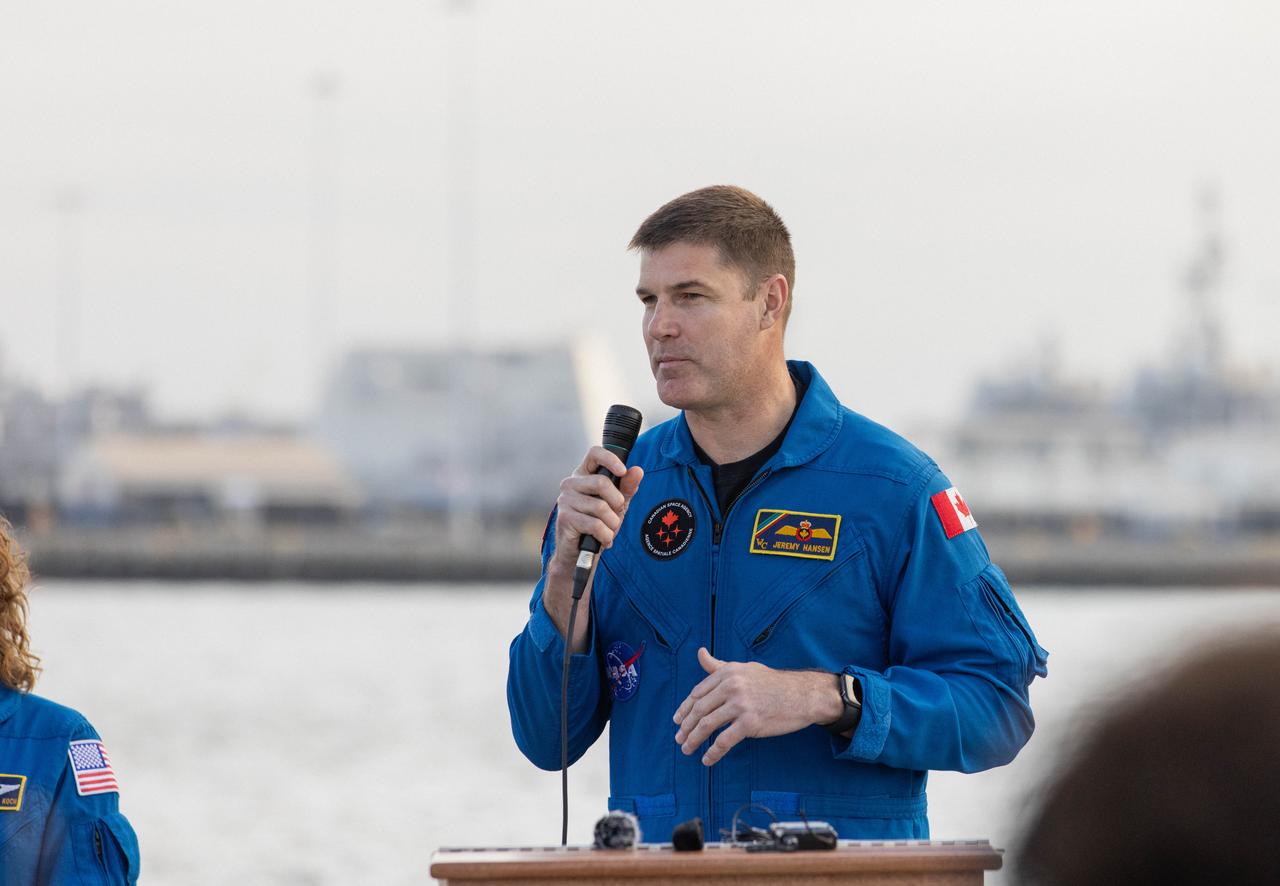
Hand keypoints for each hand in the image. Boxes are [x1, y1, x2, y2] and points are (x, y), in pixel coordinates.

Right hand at [550, 446, 643, 573]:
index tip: (622, 471)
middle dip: (617, 502)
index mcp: (583, 475)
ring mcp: (565, 500)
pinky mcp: (565, 518)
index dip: (610, 459)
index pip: (594, 453)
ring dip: (612, 524)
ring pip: (601, 507)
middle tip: (616, 514)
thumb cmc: (597, 525)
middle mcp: (571, 484)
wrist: (580, 553)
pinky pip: (595, 524)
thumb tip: (638, 470)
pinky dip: (605, 535)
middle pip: (602, 482)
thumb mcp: (617, 504)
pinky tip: (603, 540)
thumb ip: (627, 487)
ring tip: (609, 530)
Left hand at [673, 648, 842, 765]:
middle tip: (679, 739)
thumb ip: (720, 666)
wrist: (802, 695)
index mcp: (728, 673)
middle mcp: (731, 686)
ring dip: (694, 740)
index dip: (685, 709)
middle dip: (685, 727)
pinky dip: (713, 752)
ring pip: (707, 726)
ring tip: (687, 749)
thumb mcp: (745, 669)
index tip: (678, 721)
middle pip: (699, 710)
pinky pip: (724, 741)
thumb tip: (700, 654)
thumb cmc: (773, 683)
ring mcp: (740, 705)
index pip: (697, 693)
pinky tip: (707, 759)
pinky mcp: (750, 723)